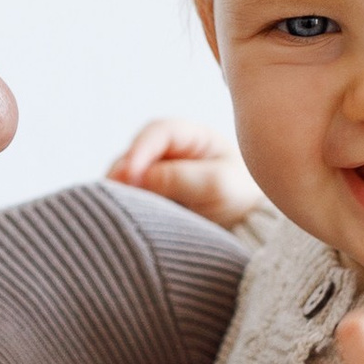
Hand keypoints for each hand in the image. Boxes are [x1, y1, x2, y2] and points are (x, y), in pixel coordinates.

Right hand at [107, 115, 262, 230]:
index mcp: (193, 136)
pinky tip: (120, 216)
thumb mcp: (217, 185)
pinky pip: (129, 196)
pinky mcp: (150, 197)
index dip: (141, 149)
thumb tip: (137, 177)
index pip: (159, 132)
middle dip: (124, 171)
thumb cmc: (241, 199)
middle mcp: (170, 151)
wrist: (248, 230)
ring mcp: (158, 174)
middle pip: (136, 153)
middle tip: (114, 193)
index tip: (130, 173)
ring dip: (120, 190)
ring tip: (115, 207)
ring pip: (127, 176)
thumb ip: (180, 177)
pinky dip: (123, 204)